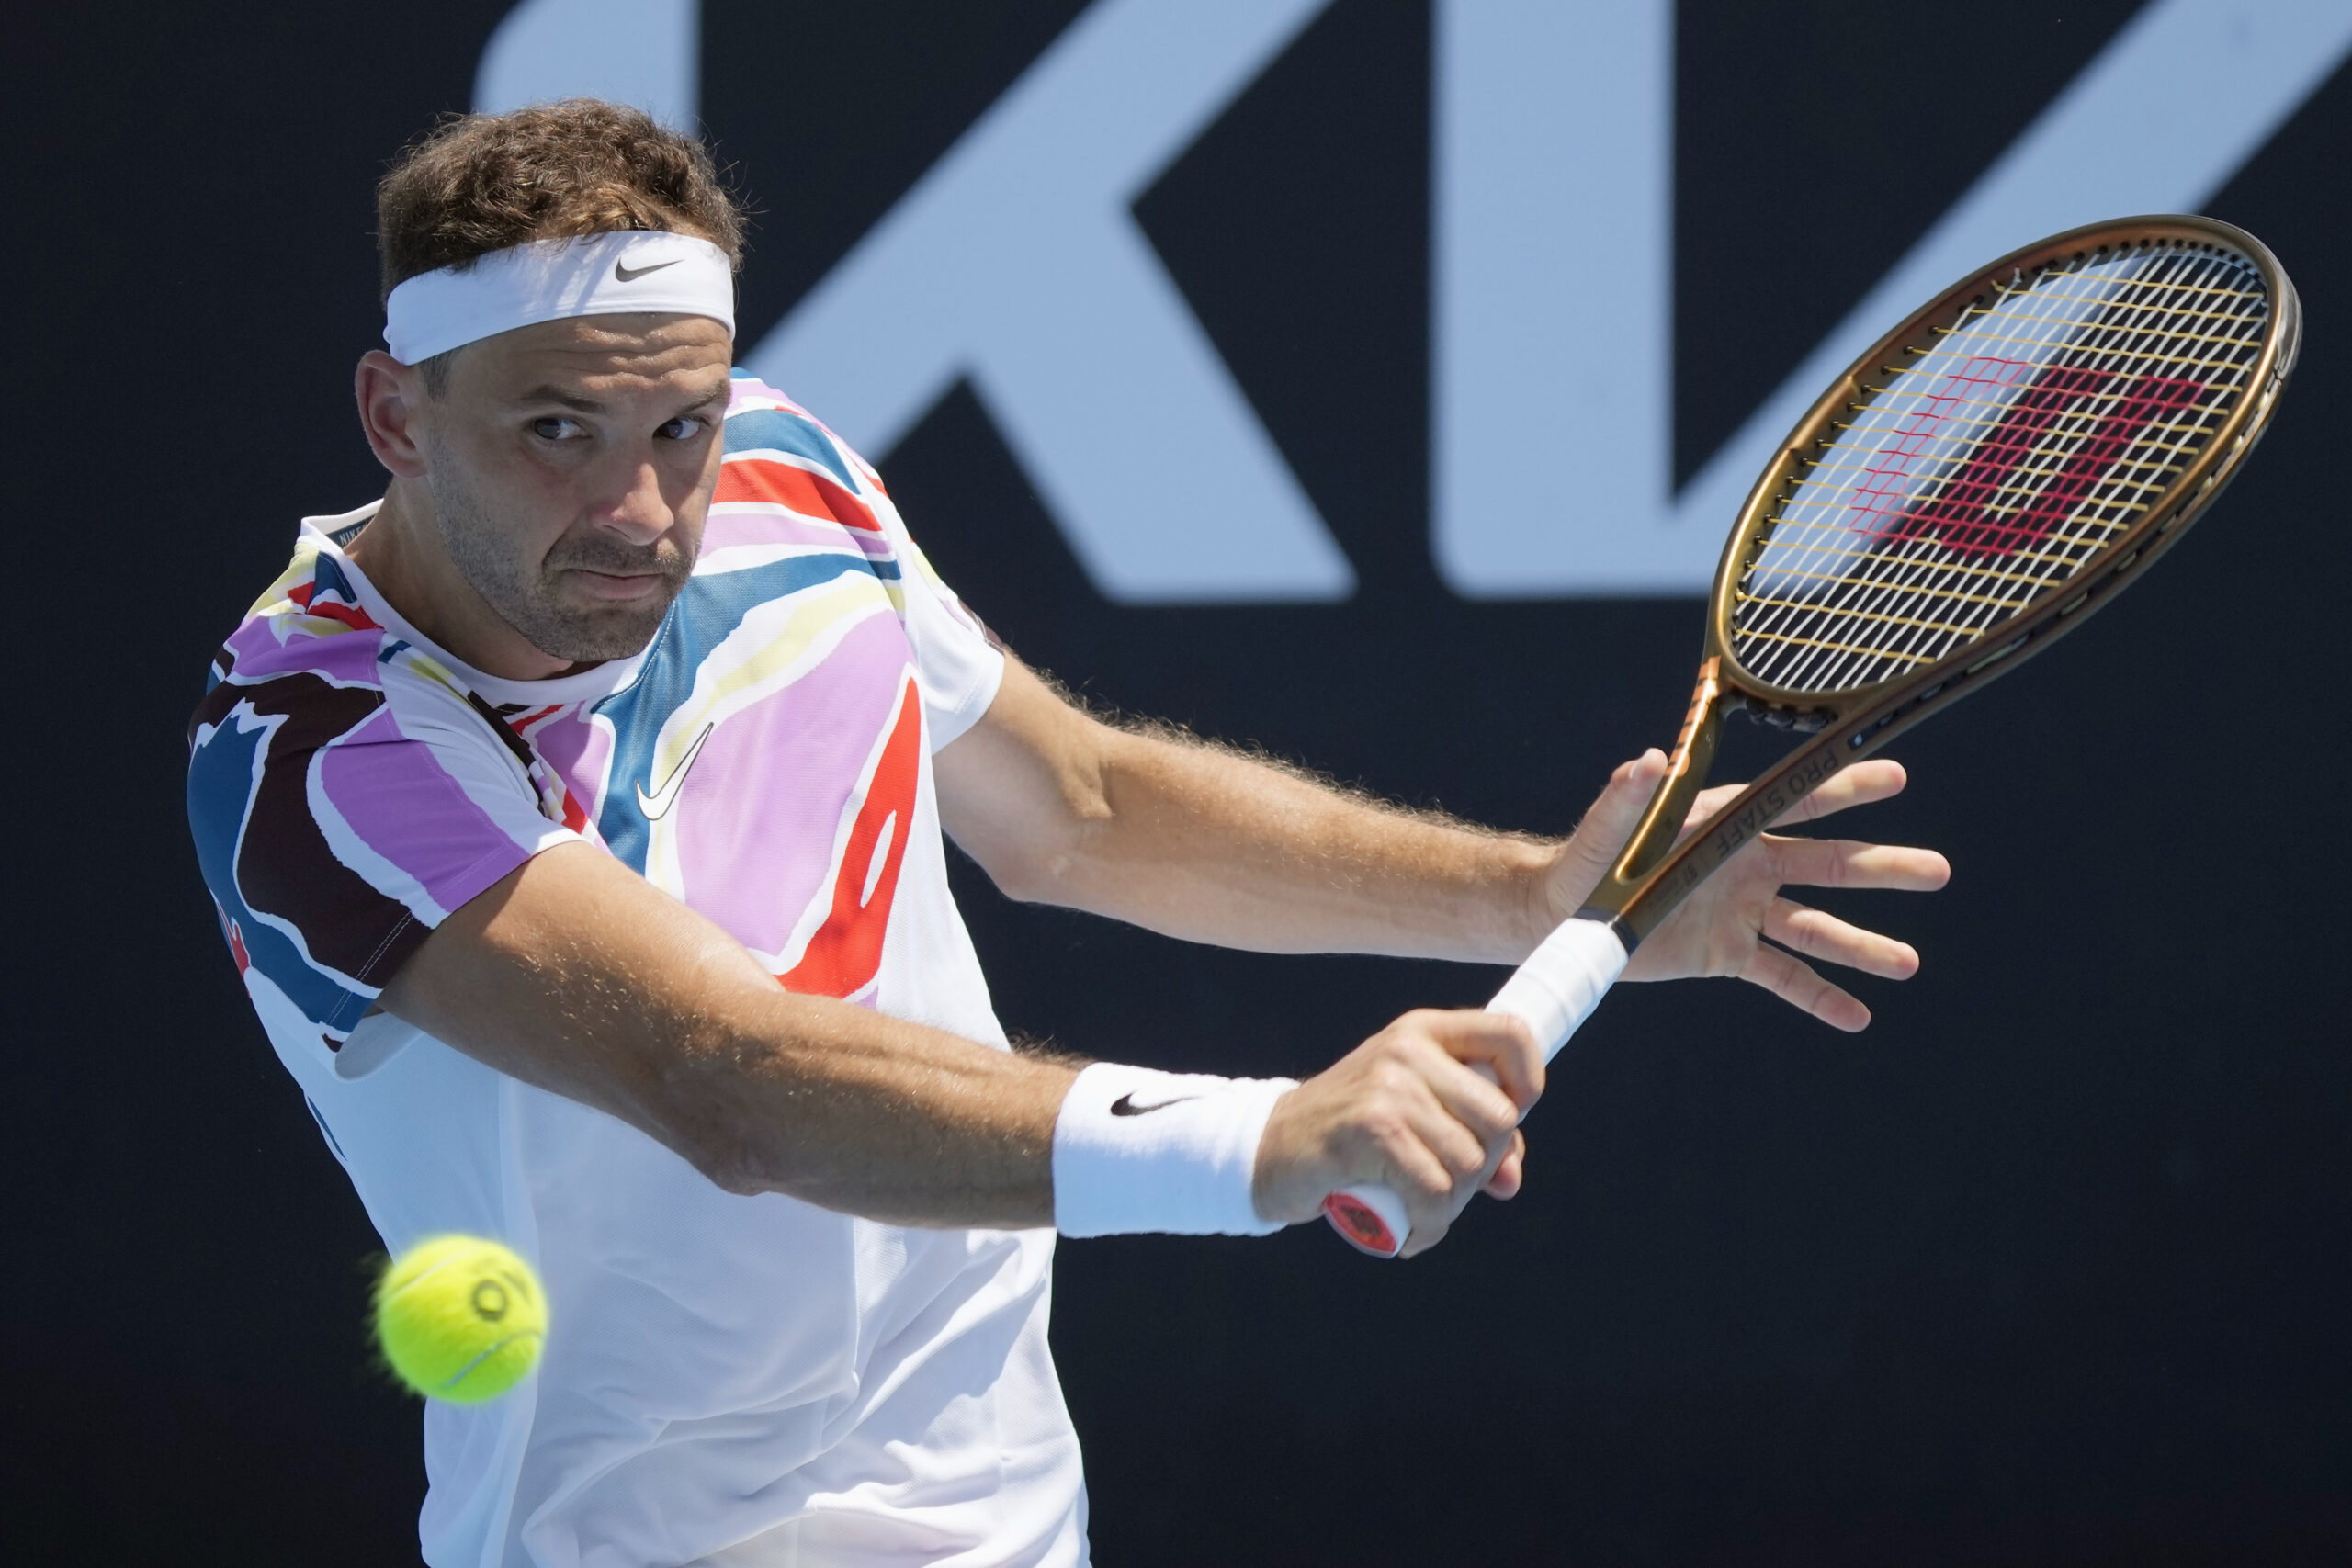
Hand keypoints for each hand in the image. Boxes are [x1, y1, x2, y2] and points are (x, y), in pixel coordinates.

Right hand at [1252, 1009, 1541, 1256]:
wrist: (1266, 1148)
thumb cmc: (1347, 1134)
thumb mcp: (1410, 1113)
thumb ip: (1466, 1133)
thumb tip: (1510, 1178)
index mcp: (1424, 1032)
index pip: (1510, 1033)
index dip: (1529, 1081)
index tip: (1511, 1123)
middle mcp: (1409, 1049)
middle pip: (1499, 1118)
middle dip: (1483, 1169)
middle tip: (1444, 1188)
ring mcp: (1388, 1085)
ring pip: (1470, 1162)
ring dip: (1452, 1205)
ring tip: (1421, 1212)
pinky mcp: (1371, 1127)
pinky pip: (1434, 1190)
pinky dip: (1430, 1225)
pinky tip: (1411, 1233)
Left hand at [1537, 752, 1950, 1030]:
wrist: (1568, 914)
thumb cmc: (1588, 858)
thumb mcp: (1607, 828)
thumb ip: (1629, 798)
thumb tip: (1648, 761)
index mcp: (1727, 823)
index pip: (1794, 802)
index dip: (1844, 789)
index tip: (1894, 776)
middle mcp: (1747, 864)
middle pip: (1829, 864)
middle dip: (1883, 867)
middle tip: (1939, 871)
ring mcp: (1744, 910)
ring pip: (1816, 927)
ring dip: (1863, 946)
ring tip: (1910, 964)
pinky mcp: (1729, 953)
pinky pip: (1783, 976)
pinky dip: (1819, 997)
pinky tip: (1858, 1015)